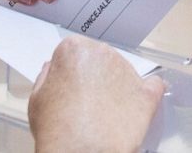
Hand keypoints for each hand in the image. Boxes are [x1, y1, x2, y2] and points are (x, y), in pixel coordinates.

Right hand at [29, 35, 165, 152]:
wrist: (81, 152)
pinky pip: (153, 85)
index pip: (76, 51)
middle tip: (88, 102)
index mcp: (75, 49)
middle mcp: (104, 53)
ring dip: (117, 87)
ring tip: (105, 113)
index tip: (72, 86)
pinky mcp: (147, 92)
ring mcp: (128, 71)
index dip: (73, 71)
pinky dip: (145, 93)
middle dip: (96, 77)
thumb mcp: (37, 98)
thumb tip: (57, 69)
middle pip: (101, 59)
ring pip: (124, 72)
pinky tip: (135, 104)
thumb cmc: (56, 129)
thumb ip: (48, 75)